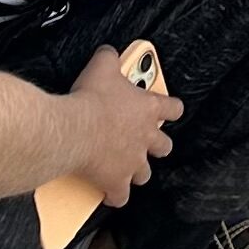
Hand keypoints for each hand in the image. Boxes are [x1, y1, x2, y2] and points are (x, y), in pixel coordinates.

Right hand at [69, 46, 183, 207]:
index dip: (172, 111)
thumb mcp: (103, 66)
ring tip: (128, 170)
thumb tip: (108, 52)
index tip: (170, 112)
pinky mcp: (116, 181)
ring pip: (144, 172)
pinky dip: (116, 196)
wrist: (75, 129)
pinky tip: (110, 194)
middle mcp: (146, 137)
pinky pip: (121, 196)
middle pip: (163, 146)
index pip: (173, 109)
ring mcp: (133, 161)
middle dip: (157, 146)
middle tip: (146, 144)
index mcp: (148, 109)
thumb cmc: (91, 98)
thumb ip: (110, 57)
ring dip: (138, 171)